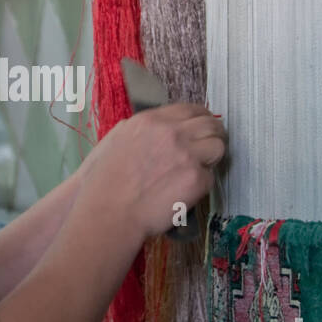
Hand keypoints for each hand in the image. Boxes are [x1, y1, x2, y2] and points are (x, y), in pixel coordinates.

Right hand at [79, 102, 226, 239]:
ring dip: (212, 157)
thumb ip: (139, 129)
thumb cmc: (102, 182)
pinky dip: (201, 184)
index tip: (202, 127)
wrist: (108, 212)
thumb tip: (156, 129)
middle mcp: (171, 133)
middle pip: (211, 124)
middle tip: (211, 146)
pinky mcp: (196, 179)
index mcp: (150, 120)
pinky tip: (185, 191)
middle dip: (214, 134)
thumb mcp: (115, 139)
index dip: (200, 118)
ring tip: (200, 169)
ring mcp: (186, 155)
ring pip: (218, 146)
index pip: (190, 109)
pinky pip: (211, 176)